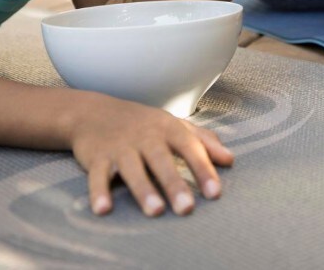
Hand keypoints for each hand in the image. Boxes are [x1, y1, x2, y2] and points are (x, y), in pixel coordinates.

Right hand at [71, 94, 234, 216]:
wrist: (94, 112)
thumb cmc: (143, 124)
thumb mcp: (175, 126)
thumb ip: (204, 141)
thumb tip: (230, 160)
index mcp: (168, 128)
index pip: (190, 148)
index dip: (203, 169)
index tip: (215, 193)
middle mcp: (145, 137)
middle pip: (161, 160)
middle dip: (174, 184)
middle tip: (186, 208)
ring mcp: (120, 147)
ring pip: (132, 169)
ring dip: (143, 189)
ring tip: (155, 211)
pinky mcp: (96, 157)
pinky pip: (97, 175)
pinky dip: (98, 191)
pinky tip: (103, 210)